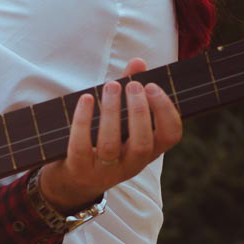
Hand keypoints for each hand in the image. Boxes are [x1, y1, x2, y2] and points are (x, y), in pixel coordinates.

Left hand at [36, 59, 181, 209]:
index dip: (166, 111)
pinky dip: (83, 121)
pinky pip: (81, 146)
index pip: (171, 135)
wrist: (73, 181)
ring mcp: (105, 171)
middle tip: (132, 85)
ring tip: (110, 86)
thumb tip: (138, 62)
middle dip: (140, 111)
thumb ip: (130, 90)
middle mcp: (131, 165)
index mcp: (149, 151)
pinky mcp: (79, 169)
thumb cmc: (103, 141)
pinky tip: (86, 99)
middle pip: (143, 142)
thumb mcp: (121, 120)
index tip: (153, 86)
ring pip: (111, 145)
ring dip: (112, 112)